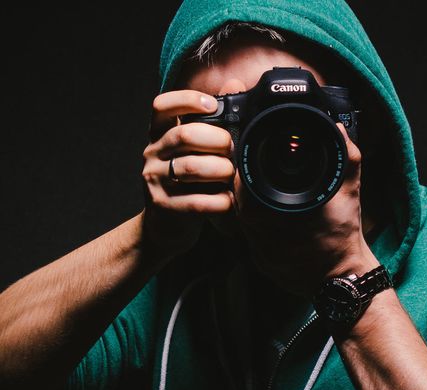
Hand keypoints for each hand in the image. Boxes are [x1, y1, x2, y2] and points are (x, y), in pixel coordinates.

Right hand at [141, 90, 234, 259]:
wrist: (165, 227)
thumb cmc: (188, 184)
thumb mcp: (196, 152)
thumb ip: (212, 123)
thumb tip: (235, 84)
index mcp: (159, 135)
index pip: (161, 106)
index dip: (187, 100)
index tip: (213, 105)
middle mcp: (152, 154)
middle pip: (184, 135)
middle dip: (217, 140)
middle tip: (232, 150)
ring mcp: (155, 181)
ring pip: (191, 168)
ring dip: (221, 170)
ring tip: (232, 175)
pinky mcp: (163, 207)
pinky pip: (197, 202)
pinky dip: (219, 201)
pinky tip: (229, 201)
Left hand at [234, 123, 378, 296]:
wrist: (343, 277)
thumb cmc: (344, 236)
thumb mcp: (349, 192)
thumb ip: (346, 157)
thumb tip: (339, 131)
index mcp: (273, 213)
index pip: (243, 184)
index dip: (245, 170)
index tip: (251, 161)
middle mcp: (259, 233)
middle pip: (239, 202)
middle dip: (248, 188)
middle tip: (259, 178)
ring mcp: (259, 251)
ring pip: (242, 222)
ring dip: (252, 208)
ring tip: (266, 198)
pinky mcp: (262, 263)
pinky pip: (252, 239)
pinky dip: (259, 228)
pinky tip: (273, 223)